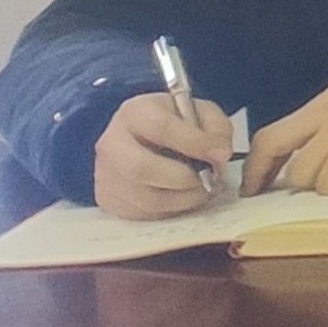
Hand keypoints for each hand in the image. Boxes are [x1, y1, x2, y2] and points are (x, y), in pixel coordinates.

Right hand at [91, 90, 235, 219]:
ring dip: (183, 199)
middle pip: (142, 169)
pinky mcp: (108, 199)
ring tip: (203, 189)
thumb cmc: (174, 123)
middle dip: (184, 178)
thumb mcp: (200, 112)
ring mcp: (105, 174)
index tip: (222, 155)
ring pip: (145, 198)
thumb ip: (216, 127)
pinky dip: (171, 210)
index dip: (195, 143)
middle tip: (210, 178)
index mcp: (135, 113)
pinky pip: (143, 214)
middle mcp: (112, 143)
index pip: (161, 128)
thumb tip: (220, 155)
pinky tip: (185, 197)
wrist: (142, 138)